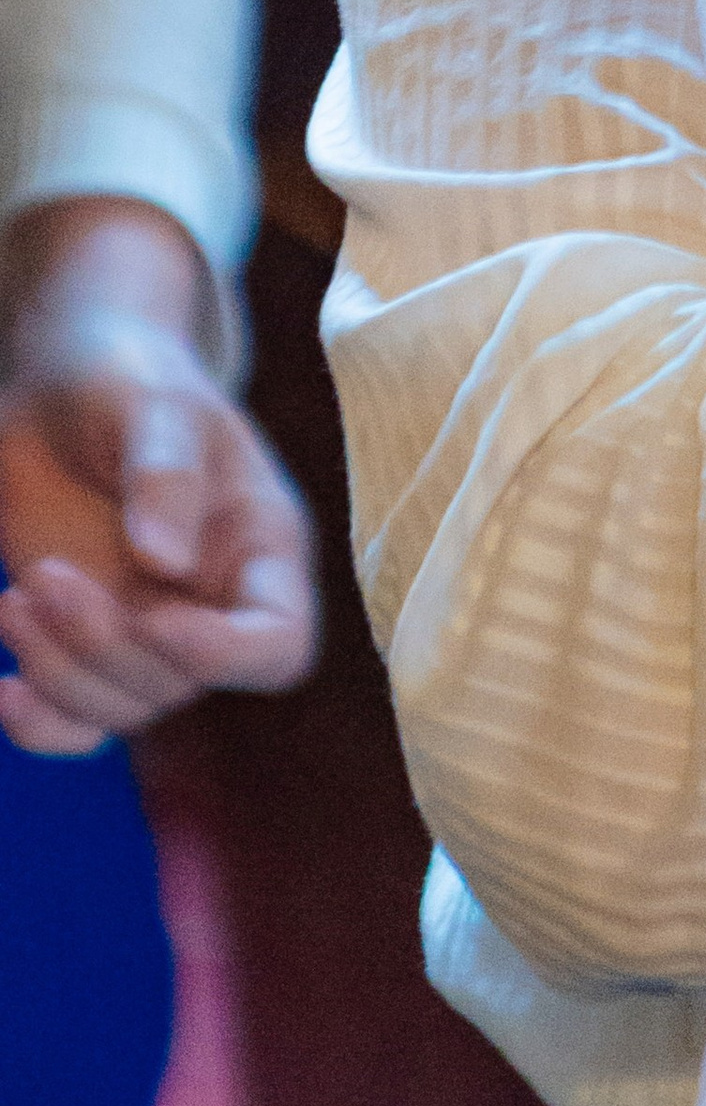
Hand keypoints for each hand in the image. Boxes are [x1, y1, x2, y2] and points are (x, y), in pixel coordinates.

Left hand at [0, 198, 316, 755]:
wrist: (64, 385)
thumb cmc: (130, 378)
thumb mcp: (157, 404)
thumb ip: (168, 474)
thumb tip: (168, 566)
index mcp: (259, 547)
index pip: (279, 643)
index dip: (225, 654)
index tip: (155, 615)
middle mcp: (212, 603)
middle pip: (182, 686)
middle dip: (108, 646)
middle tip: (47, 575)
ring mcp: (147, 628)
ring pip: (123, 709)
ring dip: (60, 672)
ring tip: (18, 596)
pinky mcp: (86, 642)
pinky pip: (78, 725)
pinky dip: (40, 727)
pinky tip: (4, 691)